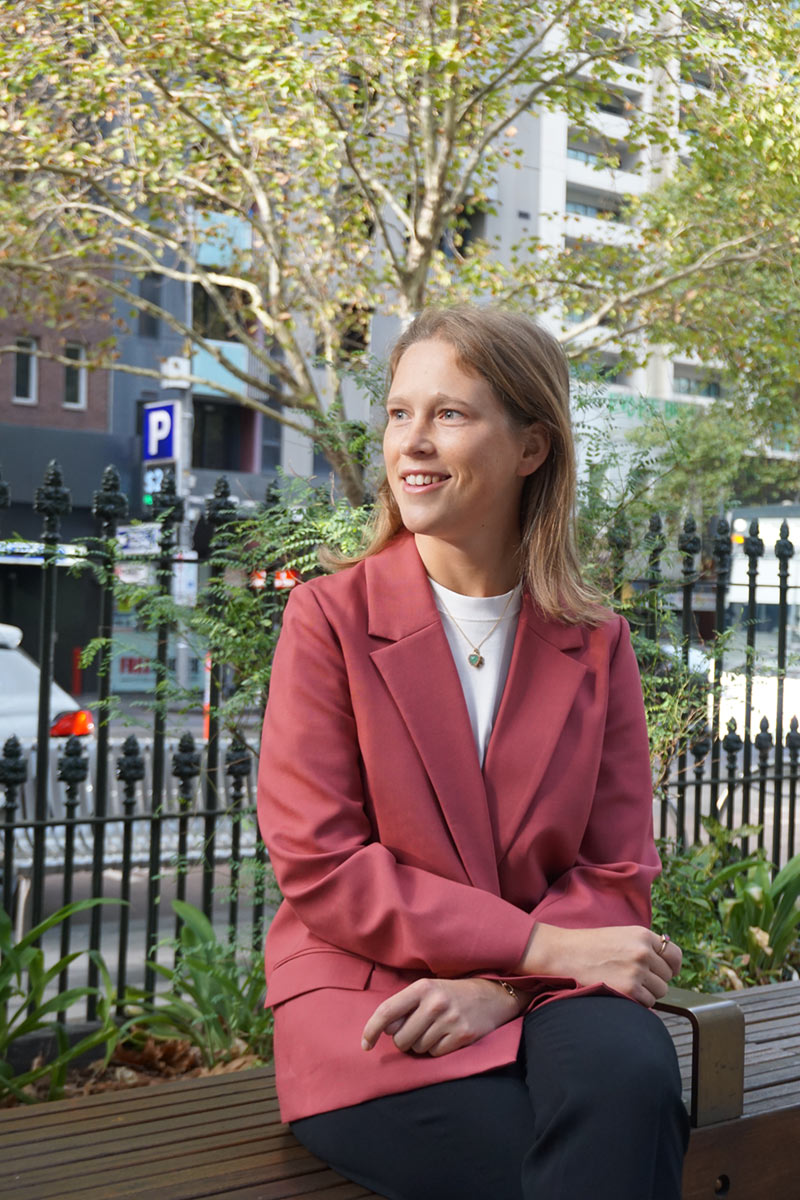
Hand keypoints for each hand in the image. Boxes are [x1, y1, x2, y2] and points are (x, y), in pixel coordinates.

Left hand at [361, 977, 526, 1057]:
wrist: (492, 996)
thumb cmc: (452, 993)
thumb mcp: (428, 990)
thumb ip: (405, 1006)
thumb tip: (383, 1030)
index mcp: (422, 988)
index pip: (387, 1011)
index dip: (371, 1029)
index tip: (365, 1044)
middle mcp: (435, 1003)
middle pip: (400, 1038)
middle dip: (403, 1041)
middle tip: (415, 1031)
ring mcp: (449, 1020)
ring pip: (417, 1048)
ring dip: (421, 1045)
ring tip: (434, 1030)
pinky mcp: (462, 1036)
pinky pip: (435, 1054)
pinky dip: (436, 1050)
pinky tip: (446, 1037)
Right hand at [517, 924, 681, 1007]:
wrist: (564, 953)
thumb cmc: (591, 946)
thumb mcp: (622, 935)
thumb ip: (645, 946)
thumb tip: (669, 965)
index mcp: (643, 935)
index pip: (674, 954)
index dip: (672, 966)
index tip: (667, 972)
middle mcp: (643, 952)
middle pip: (667, 976)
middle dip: (655, 980)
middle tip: (635, 978)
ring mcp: (637, 971)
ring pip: (660, 991)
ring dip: (647, 992)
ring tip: (626, 984)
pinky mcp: (629, 989)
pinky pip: (648, 1002)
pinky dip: (638, 1001)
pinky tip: (622, 991)